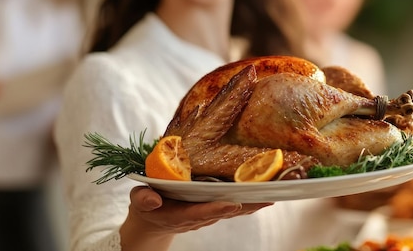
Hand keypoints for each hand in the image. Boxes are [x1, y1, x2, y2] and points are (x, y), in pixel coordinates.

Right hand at [120, 186, 272, 249]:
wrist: (151, 218)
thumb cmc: (146, 205)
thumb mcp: (139, 200)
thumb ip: (144, 199)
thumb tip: (152, 199)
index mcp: (180, 214)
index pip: (201, 212)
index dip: (217, 209)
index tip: (234, 205)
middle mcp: (198, 215)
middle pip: (224, 211)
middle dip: (245, 206)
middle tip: (266, 199)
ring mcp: (207, 212)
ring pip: (233, 209)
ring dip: (252, 203)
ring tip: (272, 195)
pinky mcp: (212, 207)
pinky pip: (233, 204)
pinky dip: (249, 200)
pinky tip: (266, 195)